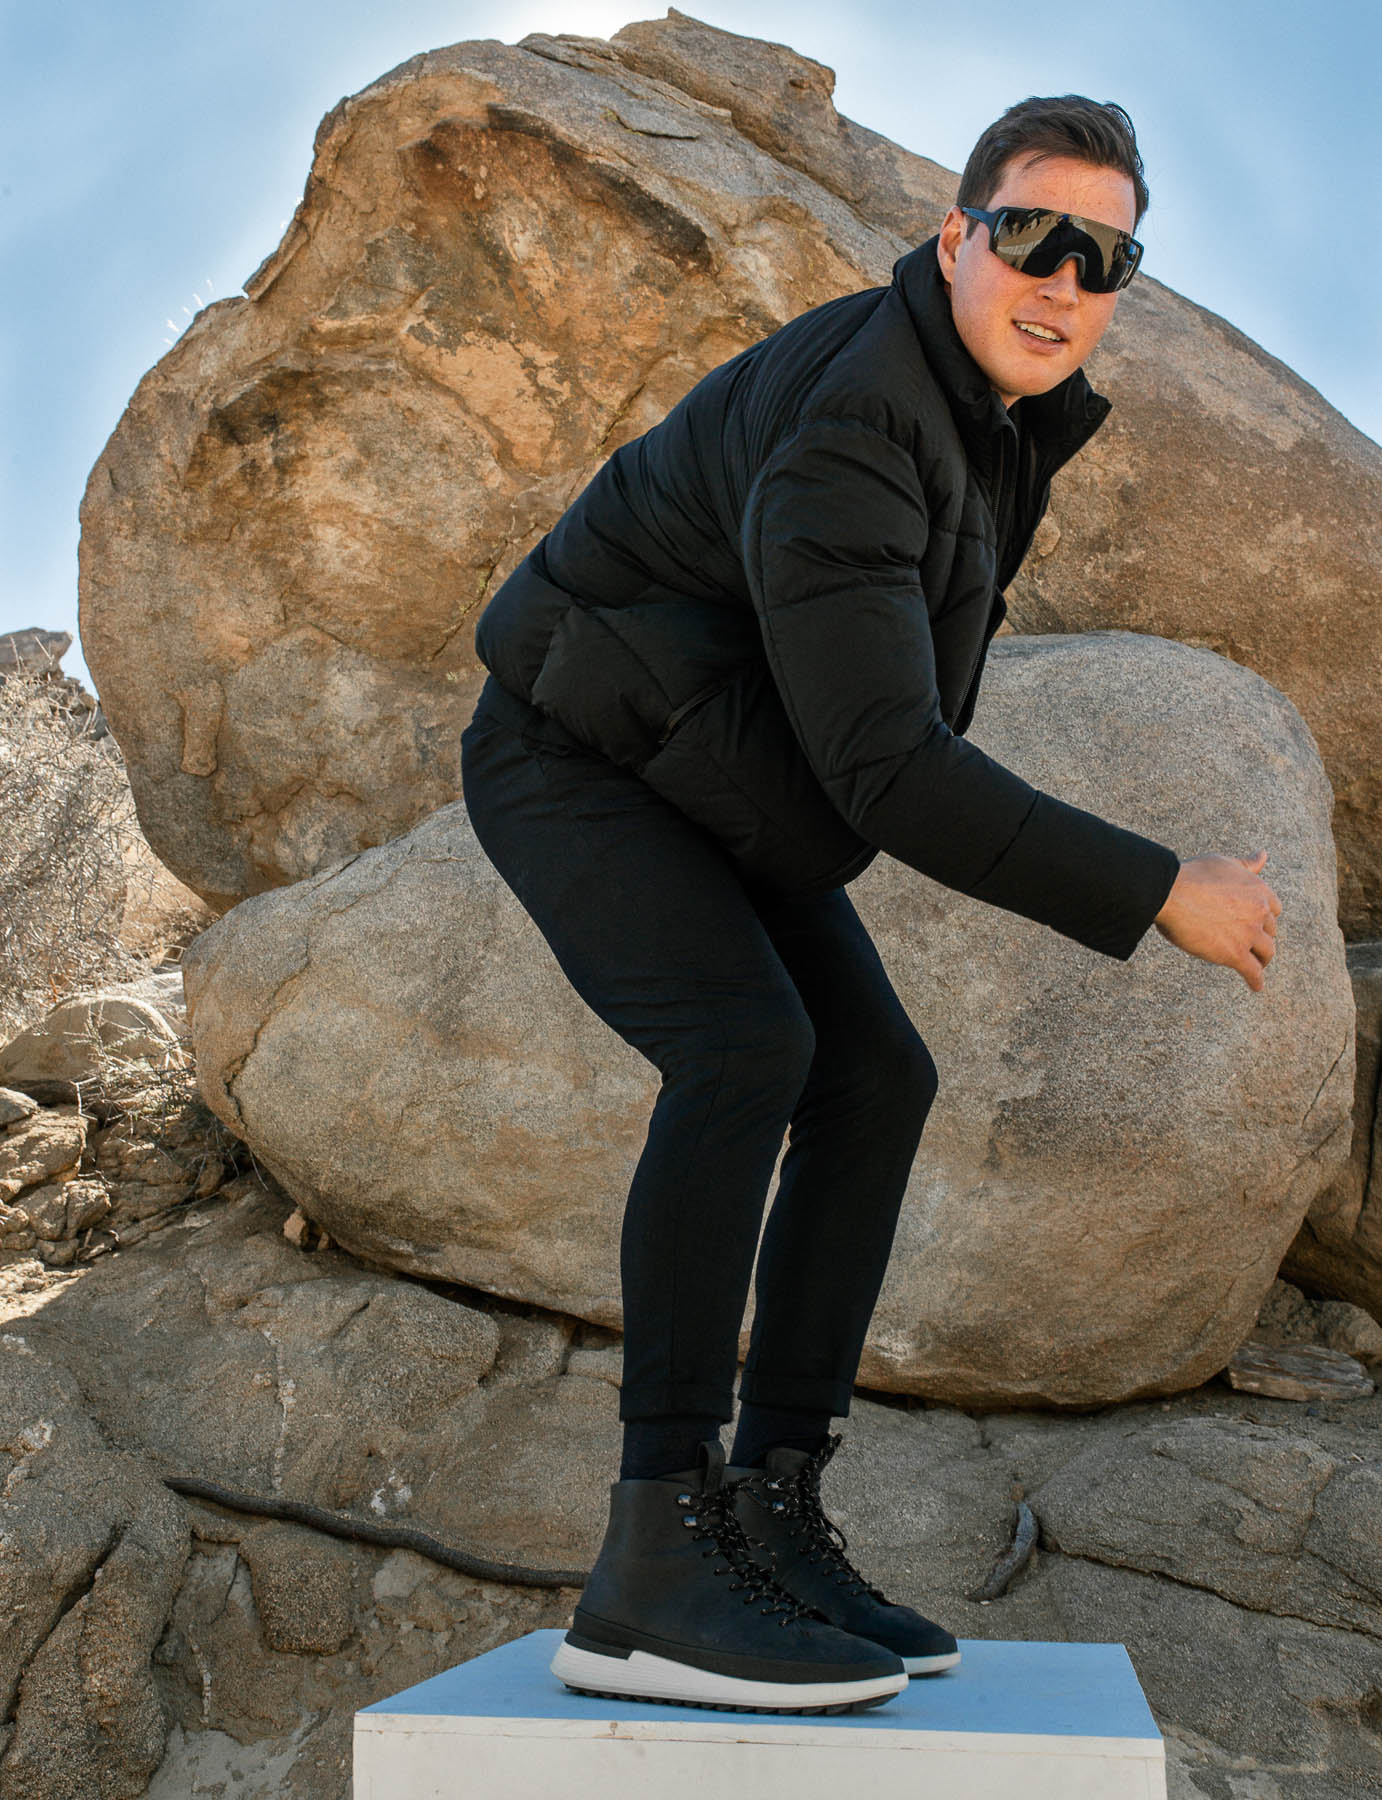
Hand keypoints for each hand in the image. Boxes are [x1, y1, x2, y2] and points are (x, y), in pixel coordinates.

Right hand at [1153, 850, 1280, 991]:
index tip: (1257, 923)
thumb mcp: (1225, 863)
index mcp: (1259, 890)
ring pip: (1266, 952)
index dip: (1264, 917)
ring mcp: (1249, 934)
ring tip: (1257, 966)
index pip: (1274, 909)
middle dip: (1262, 937)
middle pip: (1270, 932)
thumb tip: (1263, 854)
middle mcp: (1259, 912)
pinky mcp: (1235, 954)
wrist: (1172, 894)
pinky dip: (1256, 981)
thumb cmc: (1193, 875)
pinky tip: (1256, 986)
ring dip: (1262, 959)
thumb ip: (1247, 864)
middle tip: (1252, 944)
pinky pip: (1252, 972)